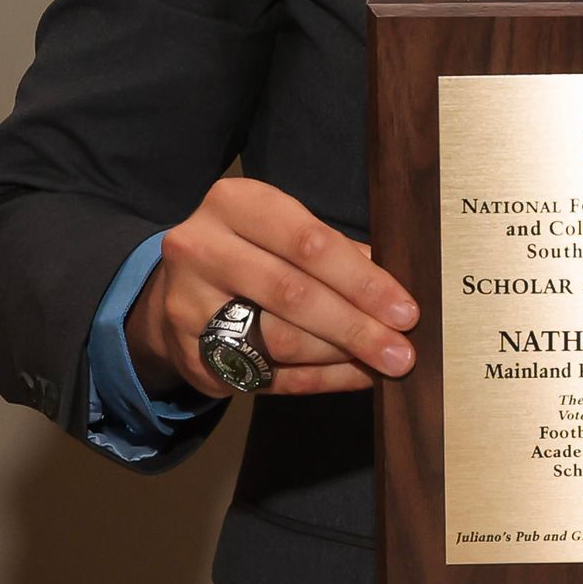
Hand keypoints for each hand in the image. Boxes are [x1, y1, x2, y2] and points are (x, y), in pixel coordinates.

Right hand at [124, 176, 419, 401]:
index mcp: (235, 203)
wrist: (178, 288)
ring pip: (278, 339)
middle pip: (292, 294)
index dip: (361, 280)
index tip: (404, 309)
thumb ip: (336, 252)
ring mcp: (188, 304)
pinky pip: (266, 376)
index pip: (308, 242)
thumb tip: (399, 293)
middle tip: (401, 351)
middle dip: (356, 326)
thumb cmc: (253, 250)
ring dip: (340, 355)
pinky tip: (355, 376)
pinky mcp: (190, 354)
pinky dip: (319, 380)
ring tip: (382, 364)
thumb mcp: (284, 230)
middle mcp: (202, 249)